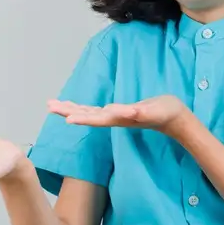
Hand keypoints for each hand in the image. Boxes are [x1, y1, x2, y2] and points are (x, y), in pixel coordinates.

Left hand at [47, 94, 189, 135]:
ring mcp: (114, 117)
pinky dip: (81, 108)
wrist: (174, 119)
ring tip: (52, 105)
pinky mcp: (117, 113)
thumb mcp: (154, 111)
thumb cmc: (166, 113)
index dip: (83, 118)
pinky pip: (94, 111)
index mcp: (120, 118)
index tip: (67, 119)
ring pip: (87, 113)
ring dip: (70, 109)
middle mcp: (113, 118)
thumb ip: (141, 112)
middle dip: (67, 111)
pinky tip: (72, 107)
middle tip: (49, 106)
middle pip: (86, 115)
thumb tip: (127, 111)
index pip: (97, 119)